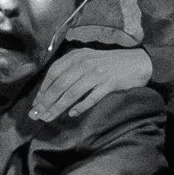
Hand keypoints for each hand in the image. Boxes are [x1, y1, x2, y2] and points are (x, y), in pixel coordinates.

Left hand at [31, 46, 153, 121]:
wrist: (138, 62)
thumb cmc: (110, 63)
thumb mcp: (88, 59)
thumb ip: (71, 69)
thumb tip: (51, 89)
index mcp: (77, 56)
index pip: (53, 73)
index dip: (43, 90)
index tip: (35, 104)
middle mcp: (85, 63)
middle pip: (60, 84)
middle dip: (46, 101)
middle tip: (37, 115)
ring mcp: (97, 73)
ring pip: (72, 92)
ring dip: (58, 107)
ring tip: (49, 118)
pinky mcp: (109, 83)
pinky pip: (91, 97)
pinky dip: (81, 106)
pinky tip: (72, 114)